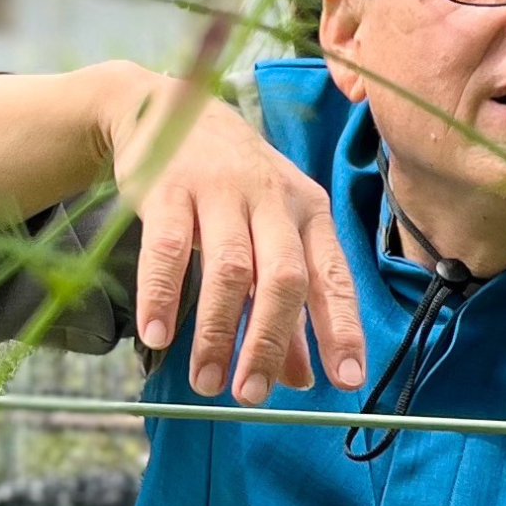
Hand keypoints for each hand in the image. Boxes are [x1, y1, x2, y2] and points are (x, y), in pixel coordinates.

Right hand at [100, 68, 365, 404]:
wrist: (166, 109)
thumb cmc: (231, 188)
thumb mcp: (268, 236)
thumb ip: (286, 307)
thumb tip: (301, 379)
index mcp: (309, 212)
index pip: (333, 277)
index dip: (342, 329)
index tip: (347, 381)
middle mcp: (273, 198)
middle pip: (284, 277)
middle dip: (270, 341)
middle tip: (251, 396)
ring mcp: (222, 189)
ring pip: (230, 268)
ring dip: (217, 331)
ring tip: (205, 383)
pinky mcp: (170, 187)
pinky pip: (168, 248)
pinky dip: (163, 295)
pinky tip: (158, 335)